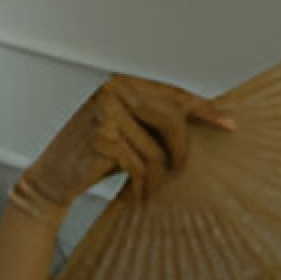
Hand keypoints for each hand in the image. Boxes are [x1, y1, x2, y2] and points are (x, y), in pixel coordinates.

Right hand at [11, 74, 235, 219]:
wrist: (53, 177)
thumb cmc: (93, 156)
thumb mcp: (128, 132)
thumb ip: (156, 123)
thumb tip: (203, 125)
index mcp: (123, 84)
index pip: (173, 94)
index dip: (204, 109)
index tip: (227, 122)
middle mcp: (114, 91)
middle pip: (171, 118)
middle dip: (181, 150)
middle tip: (179, 170)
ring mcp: (106, 113)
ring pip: (156, 149)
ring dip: (157, 177)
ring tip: (148, 188)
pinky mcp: (102, 138)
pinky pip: (141, 166)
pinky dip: (142, 186)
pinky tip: (136, 195)